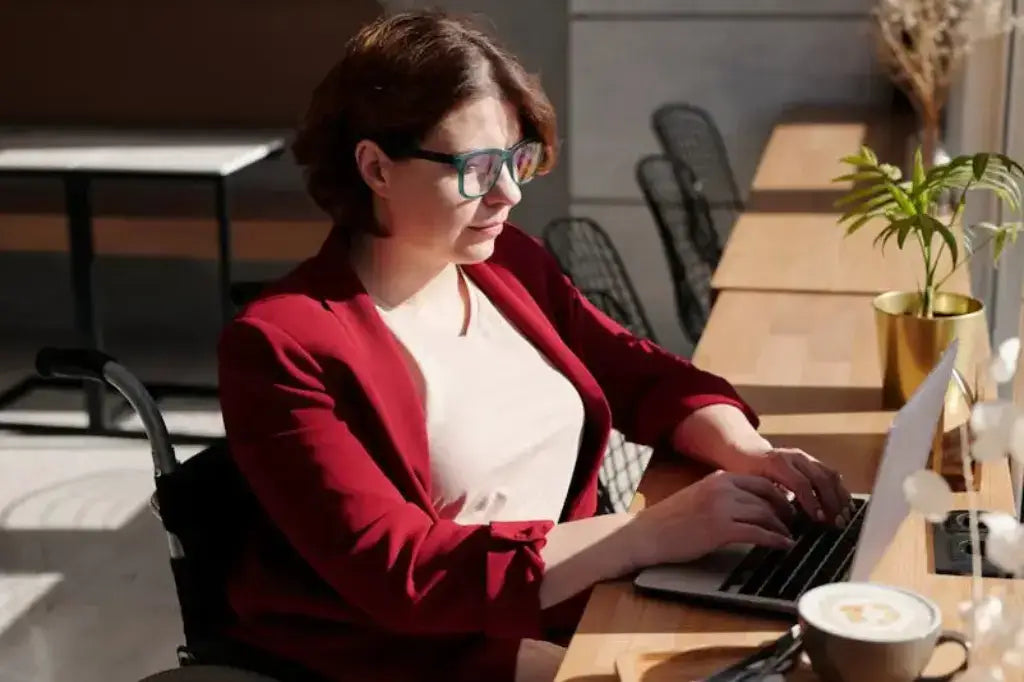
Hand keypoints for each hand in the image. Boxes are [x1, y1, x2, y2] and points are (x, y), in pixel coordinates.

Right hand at [626, 471, 795, 568]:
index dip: (779, 496)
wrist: (646, 534)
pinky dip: (775, 540)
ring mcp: (722, 507)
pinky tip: (783, 546)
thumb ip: (723, 496)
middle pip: (768, 495)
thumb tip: (751, 506)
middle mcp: (722, 488)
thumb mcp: (699, 497)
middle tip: (795, 523)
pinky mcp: (720, 529)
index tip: (788, 508)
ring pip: (765, 514)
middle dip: (786, 511)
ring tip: (790, 537)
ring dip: (782, 527)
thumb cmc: (670, 521)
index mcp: (718, 478)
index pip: (760, 482)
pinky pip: (757, 533)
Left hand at [735, 445, 852, 526]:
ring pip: (829, 474)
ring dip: (839, 496)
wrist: (746, 451)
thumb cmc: (745, 471)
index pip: (800, 483)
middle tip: (836, 522)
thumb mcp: (750, 485)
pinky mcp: (811, 460)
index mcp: (777, 463)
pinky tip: (844, 505)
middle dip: (831, 502)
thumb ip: (767, 498)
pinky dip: (839, 489)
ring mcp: (805, 457)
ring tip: (844, 516)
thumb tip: (783, 519)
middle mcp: (794, 457)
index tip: (818, 519)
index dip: (811, 502)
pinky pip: (830, 473)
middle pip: (820, 478)